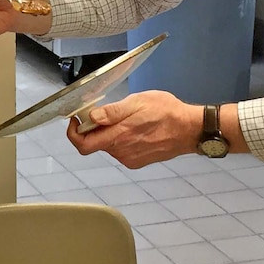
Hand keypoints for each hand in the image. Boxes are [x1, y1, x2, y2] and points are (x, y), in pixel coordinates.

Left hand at [65, 91, 203, 168]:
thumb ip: (112, 112)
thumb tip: (92, 117)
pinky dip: (122, 139)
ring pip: (109, 146)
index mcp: (118, 137)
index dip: (74, 133)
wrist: (190, 130)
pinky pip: (121, 150)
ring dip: (111, 133)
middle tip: (105, 113)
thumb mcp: (137, 103)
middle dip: (95, 129)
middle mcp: (122, 152)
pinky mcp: (138, 161)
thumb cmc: (167, 113)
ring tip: (129, 118)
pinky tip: (136, 128)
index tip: (76, 120)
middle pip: (95, 144)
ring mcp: (130, 158)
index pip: (83, 145)